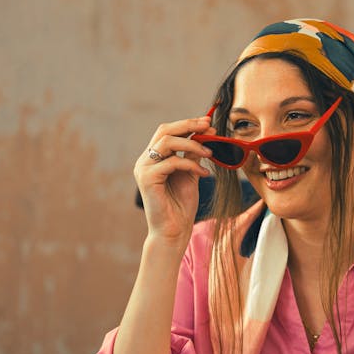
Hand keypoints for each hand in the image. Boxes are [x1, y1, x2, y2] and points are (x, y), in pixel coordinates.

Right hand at [133, 117, 214, 244]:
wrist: (173, 231)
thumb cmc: (181, 206)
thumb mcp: (190, 175)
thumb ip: (193, 155)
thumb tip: (205, 134)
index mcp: (153, 158)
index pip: (167, 132)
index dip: (187, 124)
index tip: (208, 123)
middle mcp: (145, 160)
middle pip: (164, 131)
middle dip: (188, 125)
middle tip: (208, 126)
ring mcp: (143, 168)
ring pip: (167, 142)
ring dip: (192, 144)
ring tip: (210, 153)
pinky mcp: (147, 179)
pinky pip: (171, 162)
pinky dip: (190, 164)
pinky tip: (203, 174)